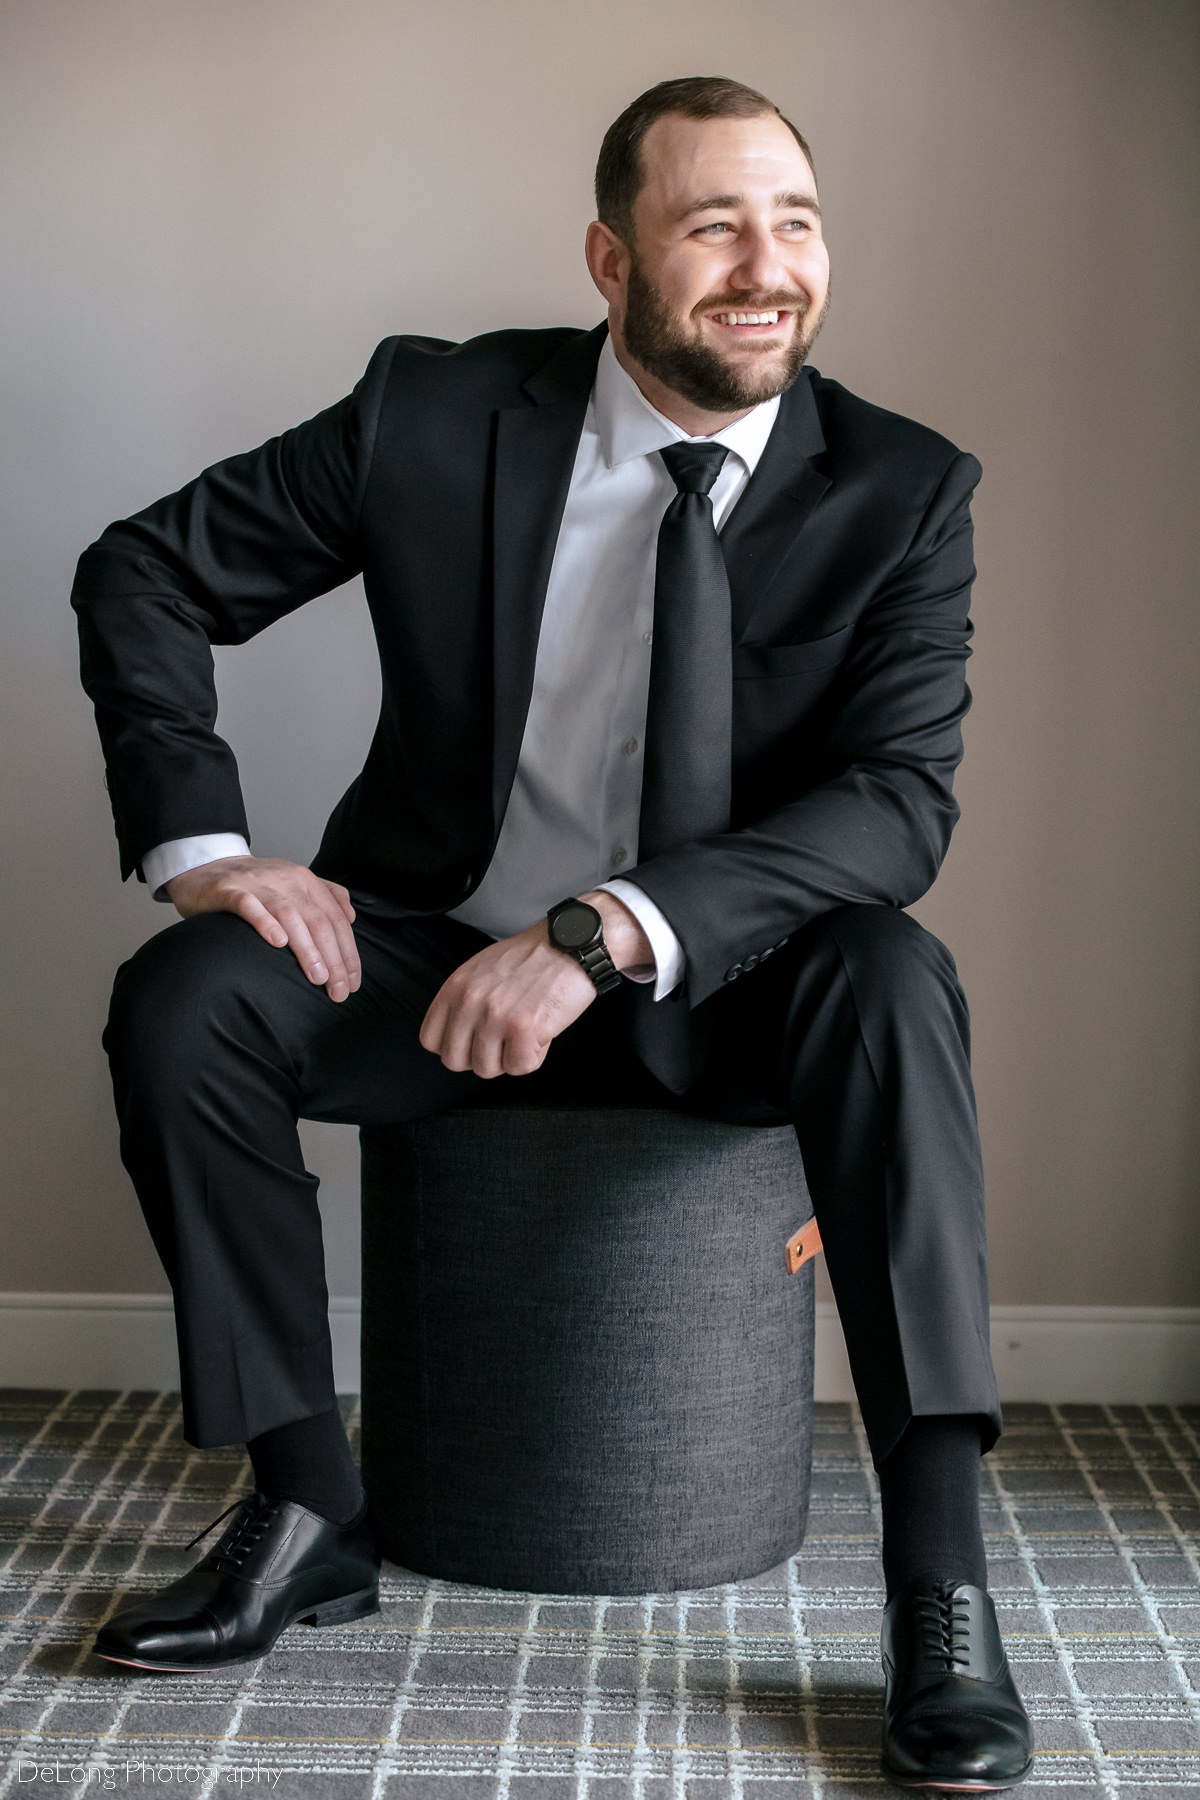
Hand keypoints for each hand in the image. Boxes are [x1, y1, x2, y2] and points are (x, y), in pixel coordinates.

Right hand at [164, 856, 360, 1001]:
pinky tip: (278, 943)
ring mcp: (257, 884)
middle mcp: (286, 880)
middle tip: (339, 990)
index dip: (348, 953)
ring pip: (290, 915)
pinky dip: (265, 923)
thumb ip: (324, 895)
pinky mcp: (229, 891)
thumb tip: (350, 917)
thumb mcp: (293, 884)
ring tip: (318, 977)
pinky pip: (249, 906)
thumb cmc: (253, 885)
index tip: (352, 983)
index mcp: (305, 880)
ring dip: (307, 948)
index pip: (336, 920)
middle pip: (318, 921)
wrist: (204, 866)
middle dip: (334, 959)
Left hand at [419, 891, 650, 1077]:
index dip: (455, 1046)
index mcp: (456, 987)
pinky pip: (520, 1067)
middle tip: (503, 1040)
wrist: (572, 945)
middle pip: (455, 1061)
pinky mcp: (524, 1030)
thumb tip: (453, 1036)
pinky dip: (535, 1056)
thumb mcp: (481, 969)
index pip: (430, 1040)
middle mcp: (470, 1002)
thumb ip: (462, 1000)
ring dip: (509, 1057)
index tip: (474, 1040)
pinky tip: (542, 1032)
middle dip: (481, 1057)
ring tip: (525, 1032)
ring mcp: (496, 1017)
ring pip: (487, 1069)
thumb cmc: (533, 958)